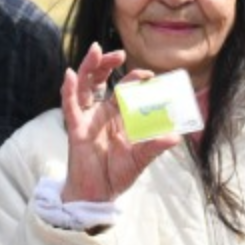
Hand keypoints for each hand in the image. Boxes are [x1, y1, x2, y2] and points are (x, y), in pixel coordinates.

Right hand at [60, 43, 178, 202]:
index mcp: (118, 115)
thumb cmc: (117, 174)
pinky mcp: (75, 128)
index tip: (149, 75)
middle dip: (107, 63)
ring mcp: (87, 118)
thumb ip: (154, 146)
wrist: (98, 194)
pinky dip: (69, 89)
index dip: (134, 78)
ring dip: (89, 67)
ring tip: (96, 50)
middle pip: (100, 80)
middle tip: (119, 54)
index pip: (124, 89)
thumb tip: (175, 136)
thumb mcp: (140, 158)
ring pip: (84, 86)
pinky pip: (70, 105)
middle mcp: (101, 112)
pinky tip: (71, 75)